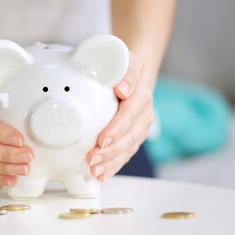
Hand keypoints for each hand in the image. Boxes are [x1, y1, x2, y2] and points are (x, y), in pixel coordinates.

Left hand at [86, 51, 154, 181]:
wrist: (130, 75)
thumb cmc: (121, 67)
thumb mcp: (124, 60)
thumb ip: (126, 72)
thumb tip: (123, 89)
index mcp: (141, 94)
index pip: (130, 114)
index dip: (117, 129)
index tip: (102, 140)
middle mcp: (144, 112)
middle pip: (130, 136)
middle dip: (111, 151)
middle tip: (92, 160)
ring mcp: (140, 126)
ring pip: (129, 148)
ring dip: (111, 162)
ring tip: (95, 172)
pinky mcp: (134, 136)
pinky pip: (126, 153)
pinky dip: (115, 165)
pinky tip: (103, 175)